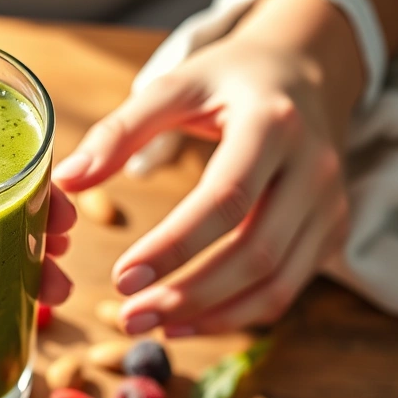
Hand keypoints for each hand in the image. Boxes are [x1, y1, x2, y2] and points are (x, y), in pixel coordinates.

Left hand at [53, 16, 351, 335]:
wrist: (306, 71)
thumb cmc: (230, 80)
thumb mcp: (175, 86)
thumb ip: (119, 132)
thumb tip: (67, 179)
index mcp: (273, 124)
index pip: (226, 198)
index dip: (175, 245)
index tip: (122, 277)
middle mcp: (313, 168)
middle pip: (256, 252)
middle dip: (189, 294)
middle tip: (129, 316)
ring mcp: (330, 205)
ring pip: (277, 283)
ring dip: (212, 315)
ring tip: (151, 325)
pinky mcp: (331, 231)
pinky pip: (287, 289)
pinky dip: (237, 315)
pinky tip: (187, 322)